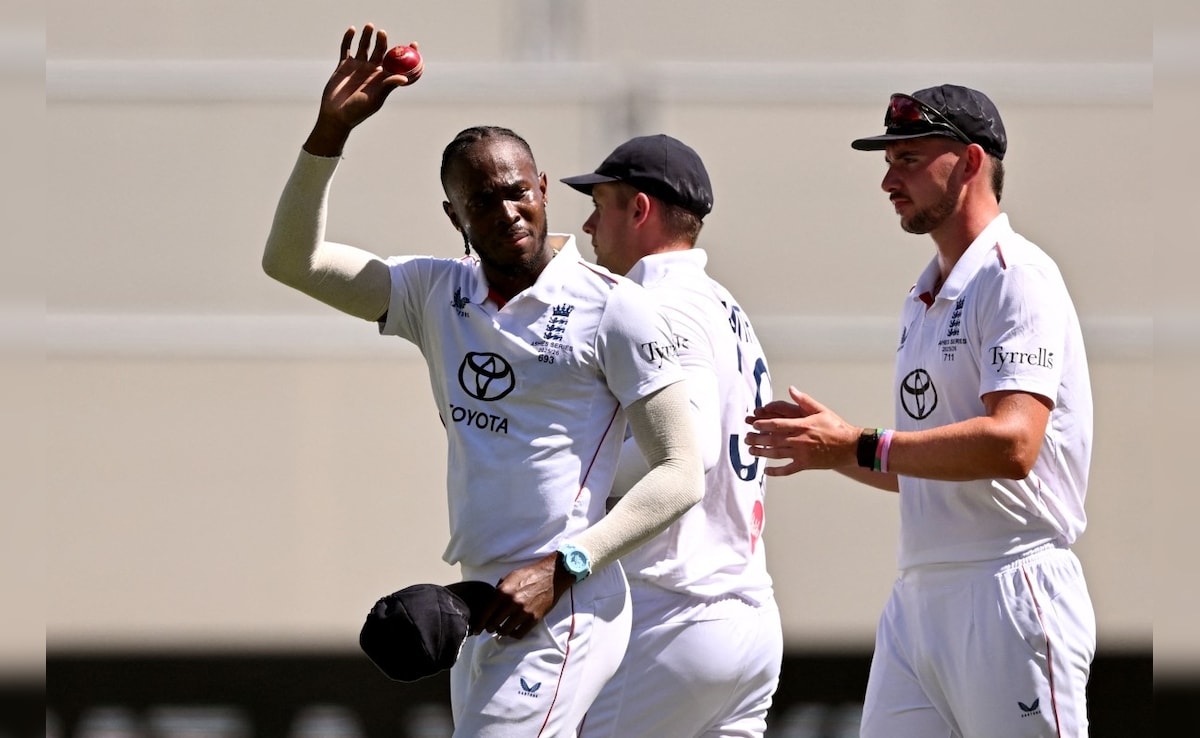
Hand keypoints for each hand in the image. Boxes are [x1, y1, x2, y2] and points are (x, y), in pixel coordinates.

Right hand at [304, 24, 414, 155]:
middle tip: (383, 33)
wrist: (336, 115)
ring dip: (367, 36)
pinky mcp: (344, 65)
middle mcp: (373, 70)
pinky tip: (353, 30)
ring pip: (365, 46)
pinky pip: (347, 48)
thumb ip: (388, 86)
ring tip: (370, 26)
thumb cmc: (358, 110)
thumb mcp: (375, 98)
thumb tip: (405, 78)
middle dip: (383, 41)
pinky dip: (349, 38)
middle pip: (380, 51)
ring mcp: (358, 66)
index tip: (414, 44)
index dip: (407, 53)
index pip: (398, 63)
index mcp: (383, 78)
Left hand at [476, 552, 572, 638]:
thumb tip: (490, 603)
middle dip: (489, 628)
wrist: (552, 575)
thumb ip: (498, 590)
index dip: (479, 624)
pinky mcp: (534, 618)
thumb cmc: (529, 574)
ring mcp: (523, 612)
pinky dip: (514, 634)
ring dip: (501, 631)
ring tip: (501, 629)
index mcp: (503, 591)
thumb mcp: (509, 577)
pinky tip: (513, 630)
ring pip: (505, 631)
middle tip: (489, 628)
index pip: (486, 613)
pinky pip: (519, 633)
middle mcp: (511, 603)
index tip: (476, 629)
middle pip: (493, 624)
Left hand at [745, 386, 859, 475]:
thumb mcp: (821, 410)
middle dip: (757, 439)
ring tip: (751, 451)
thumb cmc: (836, 427)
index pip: (777, 424)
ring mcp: (802, 454)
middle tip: (746, 438)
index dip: (763, 424)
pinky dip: (775, 471)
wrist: (851, 447)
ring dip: (762, 453)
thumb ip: (804, 401)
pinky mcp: (805, 465)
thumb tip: (791, 389)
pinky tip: (766, 471)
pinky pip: (787, 470)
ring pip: (776, 454)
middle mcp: (799, 440)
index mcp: (802, 425)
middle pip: (772, 440)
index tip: (753, 424)